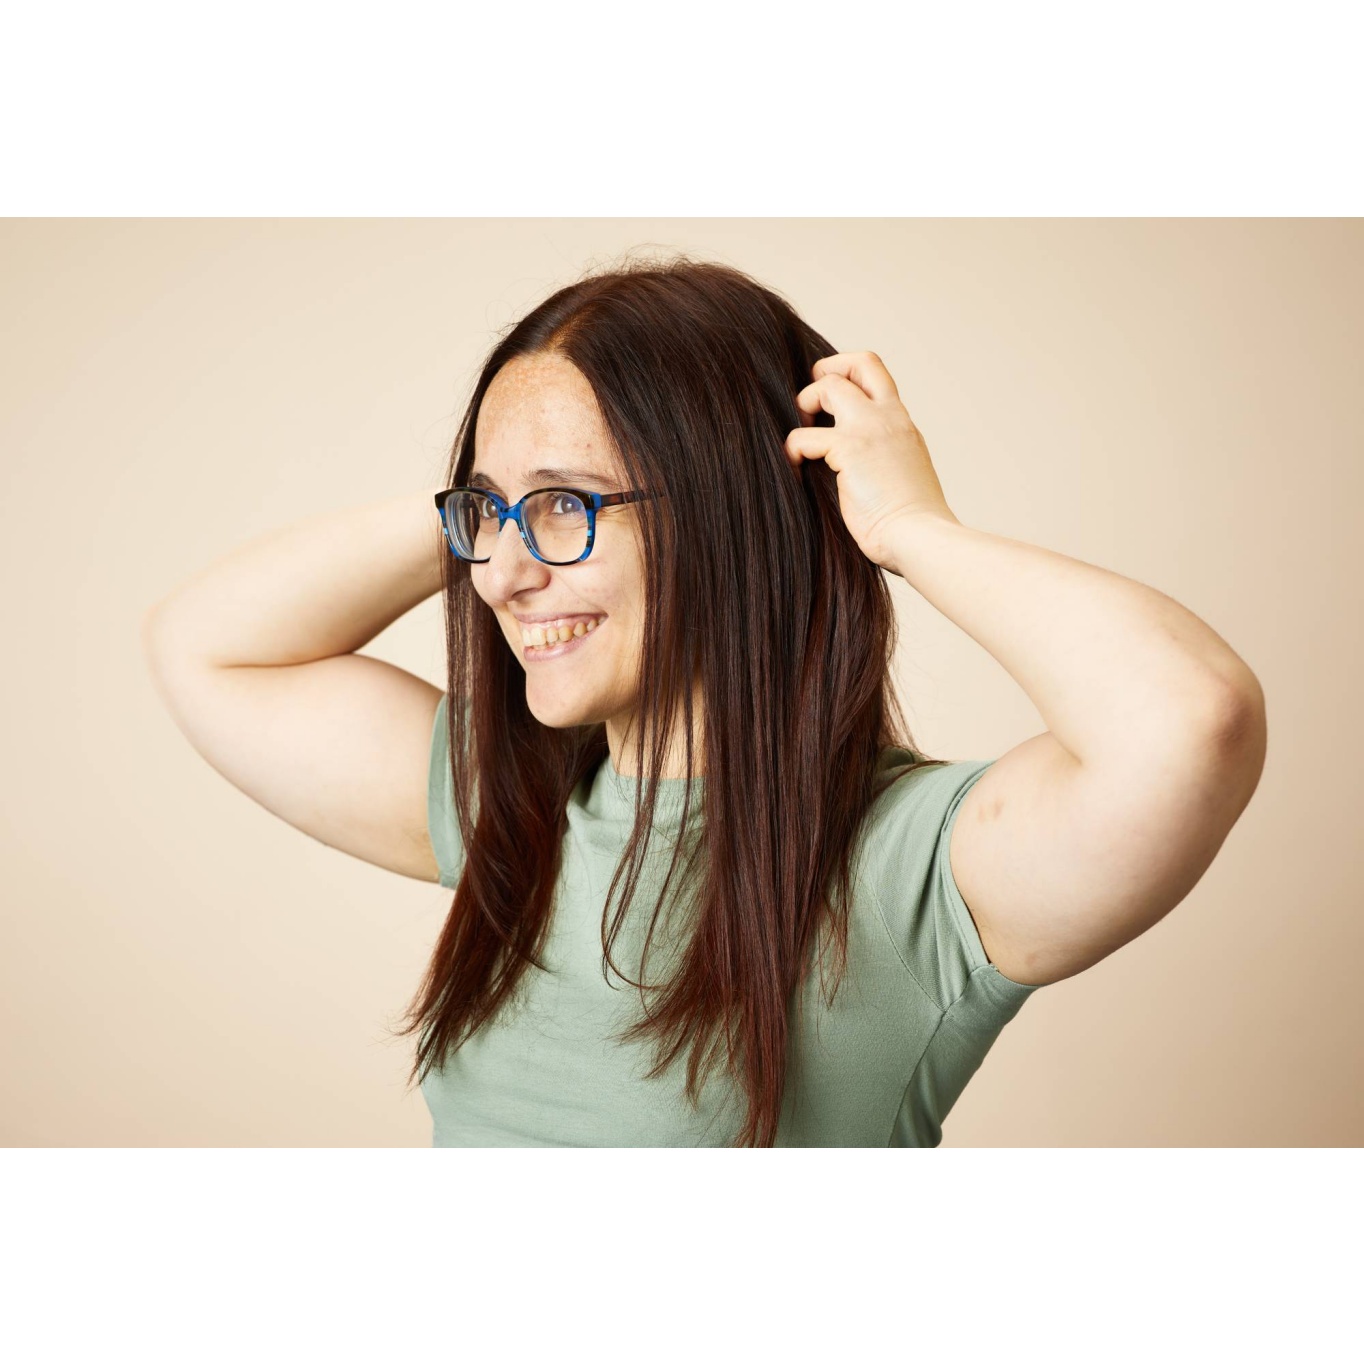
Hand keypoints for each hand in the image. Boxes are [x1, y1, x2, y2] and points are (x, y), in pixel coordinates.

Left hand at [785, 351, 958, 571]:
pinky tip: (794, 468)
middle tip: (809, 402)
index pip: (878, 378)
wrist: (921, 537)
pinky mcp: (849, 449)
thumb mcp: (904, 478)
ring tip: (800, 436)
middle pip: (860, 362)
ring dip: (805, 404)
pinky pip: (804, 436)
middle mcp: (889, 418)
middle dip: (827, 371)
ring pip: (828, 387)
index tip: (831, 397)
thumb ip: (885, 460)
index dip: (849, 375)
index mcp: (902, 426)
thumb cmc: (913, 526)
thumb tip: (859, 471)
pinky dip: (792, 449)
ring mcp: (870, 429)